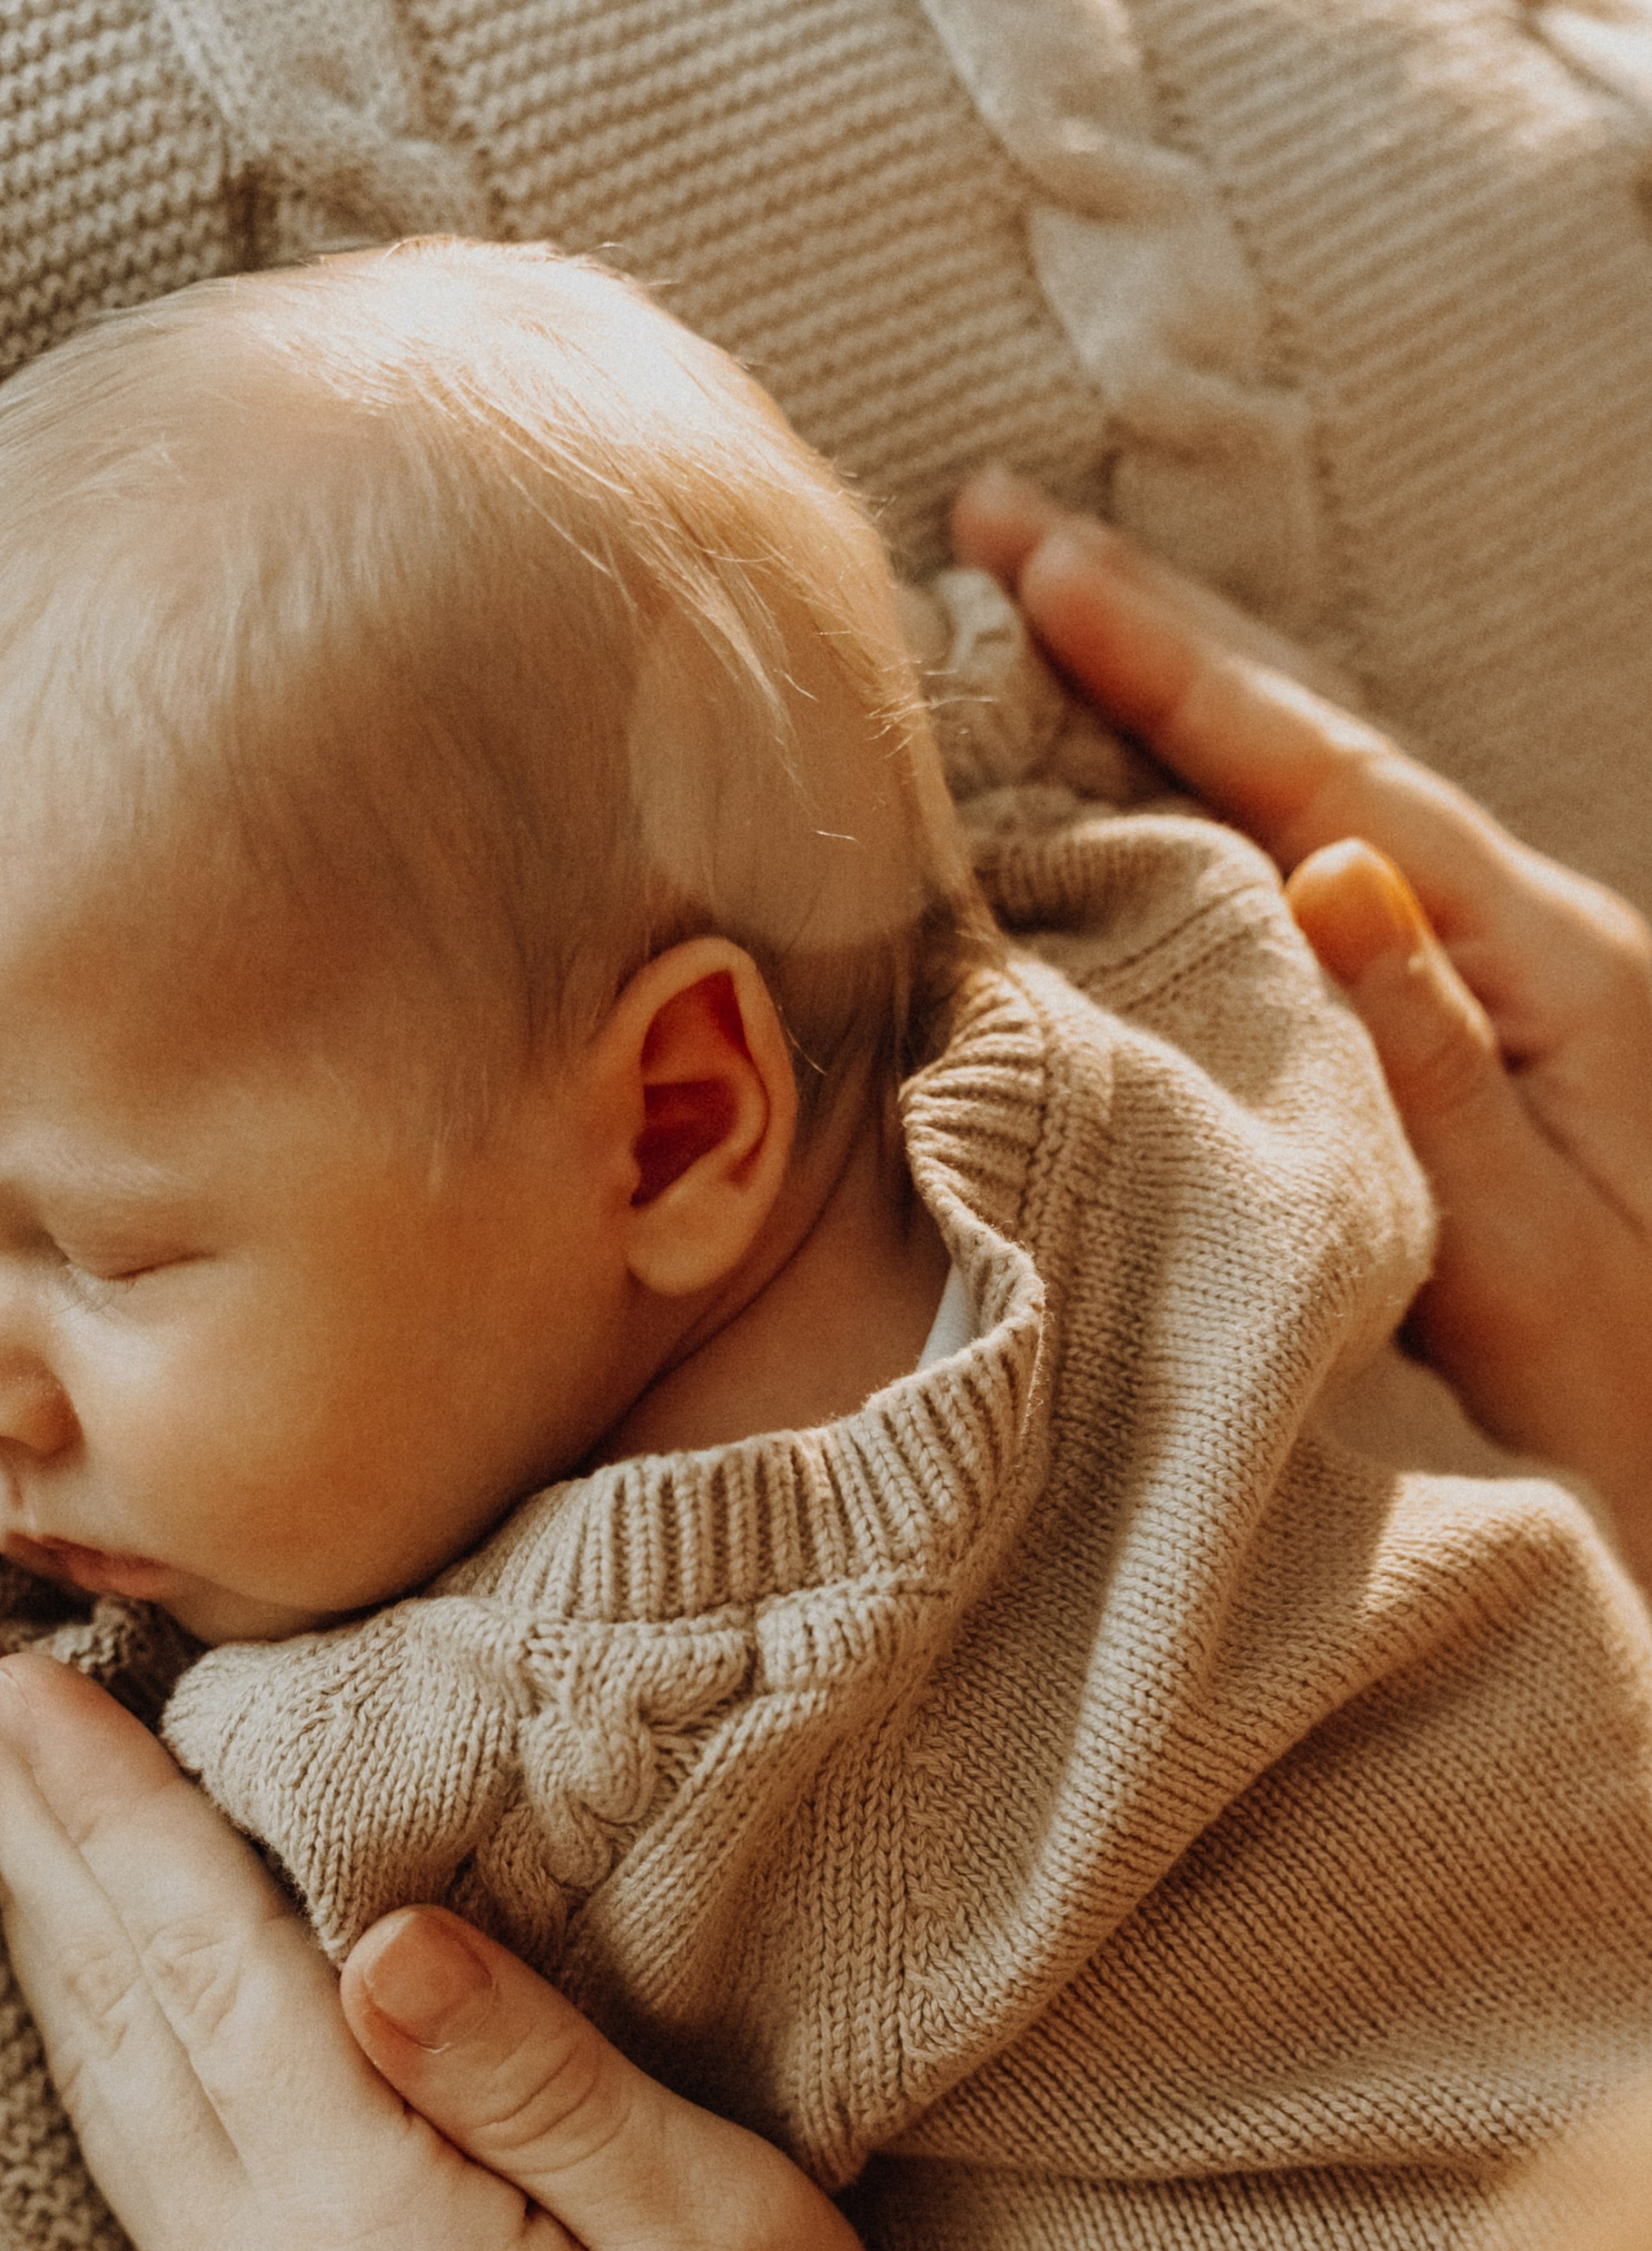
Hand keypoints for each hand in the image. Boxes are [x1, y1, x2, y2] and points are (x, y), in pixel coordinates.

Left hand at [0, 1608, 965, 2250]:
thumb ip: (548, 2087)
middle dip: (16, 1819)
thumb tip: (380, 1935)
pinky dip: (85, 2011)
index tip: (10, 1665)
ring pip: (99, 2078)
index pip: (212, 1976)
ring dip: (29, 1903)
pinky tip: (66, 1940)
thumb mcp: (740, 2245)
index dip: (110, 1807)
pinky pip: (134, 2148)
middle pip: (113, 2012)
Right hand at [953, 468, 1651, 1588]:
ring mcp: (1499, 977)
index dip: (1174, 664)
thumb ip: (1429, 1054)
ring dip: (1184, 700)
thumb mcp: (1522, 1245)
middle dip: (1157, 632)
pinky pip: (1322, 876)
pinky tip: (1160, 786)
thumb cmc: (1623, 1388)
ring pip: (1317, 797)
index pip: (1326, 775)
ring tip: (1055, 612)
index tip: (1037, 562)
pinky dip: (1224, 804)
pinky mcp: (1469, 1029)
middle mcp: (1520, 939)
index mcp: (1541, 964)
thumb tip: (1328, 861)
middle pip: (1318, 746)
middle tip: (1001, 521)